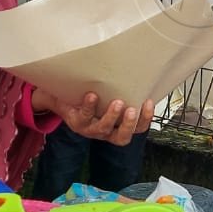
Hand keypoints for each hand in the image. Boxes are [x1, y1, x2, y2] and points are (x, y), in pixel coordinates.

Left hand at [33, 90, 154, 145]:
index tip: (148, 102)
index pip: (138, 128)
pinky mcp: (77, 123)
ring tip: (117, 102)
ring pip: (103, 129)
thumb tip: (141, 73)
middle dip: (129, 125)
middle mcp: (106, 131)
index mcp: (118, 126)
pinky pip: (84, 117)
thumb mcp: (109, 98)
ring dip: (111, 116)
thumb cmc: (90, 99)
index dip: (145, 119)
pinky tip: (92, 95)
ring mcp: (90, 129)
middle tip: (132, 111)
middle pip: (122, 137)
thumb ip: (123, 93)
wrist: (64, 100)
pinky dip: (89, 106)